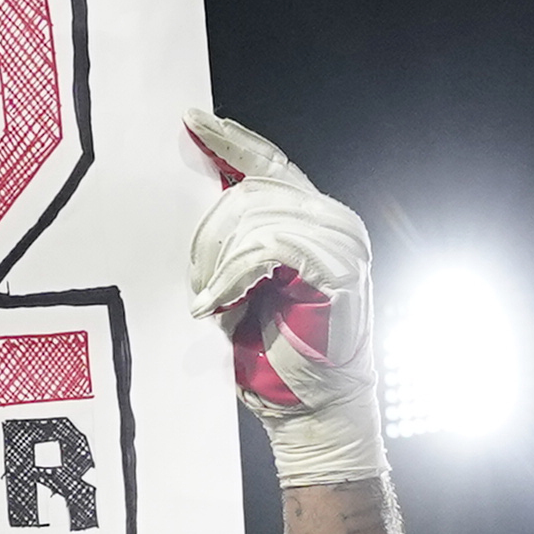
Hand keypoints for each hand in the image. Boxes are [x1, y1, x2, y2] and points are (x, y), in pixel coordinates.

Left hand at [182, 118, 383, 487]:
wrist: (315, 415)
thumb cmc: (278, 357)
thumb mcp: (244, 284)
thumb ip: (233, 239)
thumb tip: (201, 194)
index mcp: (317, 220)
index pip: (269, 163)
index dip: (229, 139)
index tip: (189, 119)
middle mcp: (336, 222)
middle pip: (250, 193)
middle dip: (208, 238)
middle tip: (199, 287)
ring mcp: (344, 243)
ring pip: (255, 219)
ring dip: (218, 264)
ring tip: (212, 304)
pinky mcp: (339, 268)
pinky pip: (266, 249)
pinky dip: (231, 279)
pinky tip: (215, 307)